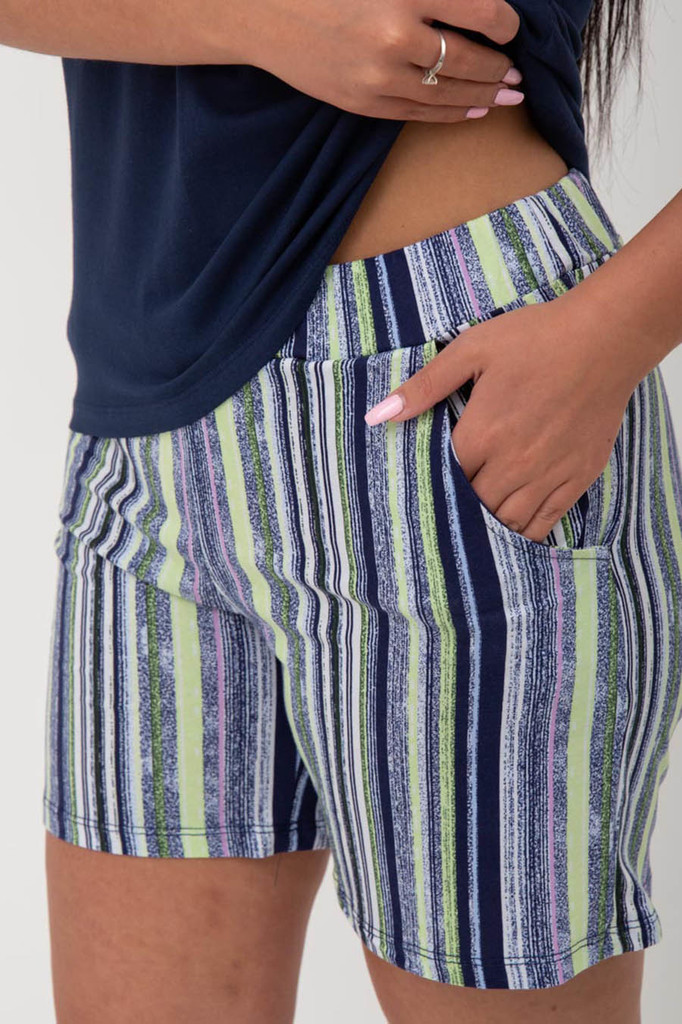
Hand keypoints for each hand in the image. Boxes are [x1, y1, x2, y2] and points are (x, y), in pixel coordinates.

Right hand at [246, 0, 522, 120]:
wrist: (262, 13)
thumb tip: (475, 4)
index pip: (482, 13)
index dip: (506, 23)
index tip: (510, 27)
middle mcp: (397, 39)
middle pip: (470, 60)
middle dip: (499, 68)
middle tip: (516, 72)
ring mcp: (379, 78)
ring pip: (448, 94)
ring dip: (483, 96)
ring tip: (504, 96)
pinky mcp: (364, 103)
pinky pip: (419, 114)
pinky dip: (451, 114)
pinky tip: (471, 111)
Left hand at [364, 298, 637, 543]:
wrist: (605, 337)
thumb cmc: (536, 338)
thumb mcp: (471, 349)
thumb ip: (425, 386)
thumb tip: (378, 416)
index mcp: (482, 434)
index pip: (444, 479)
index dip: (432, 485)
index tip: (421, 488)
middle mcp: (512, 463)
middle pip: (473, 507)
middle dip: (457, 509)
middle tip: (446, 509)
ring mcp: (547, 475)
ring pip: (506, 522)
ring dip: (488, 525)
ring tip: (476, 522)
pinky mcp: (576, 478)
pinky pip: (544, 523)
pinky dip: (525, 533)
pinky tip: (513, 531)